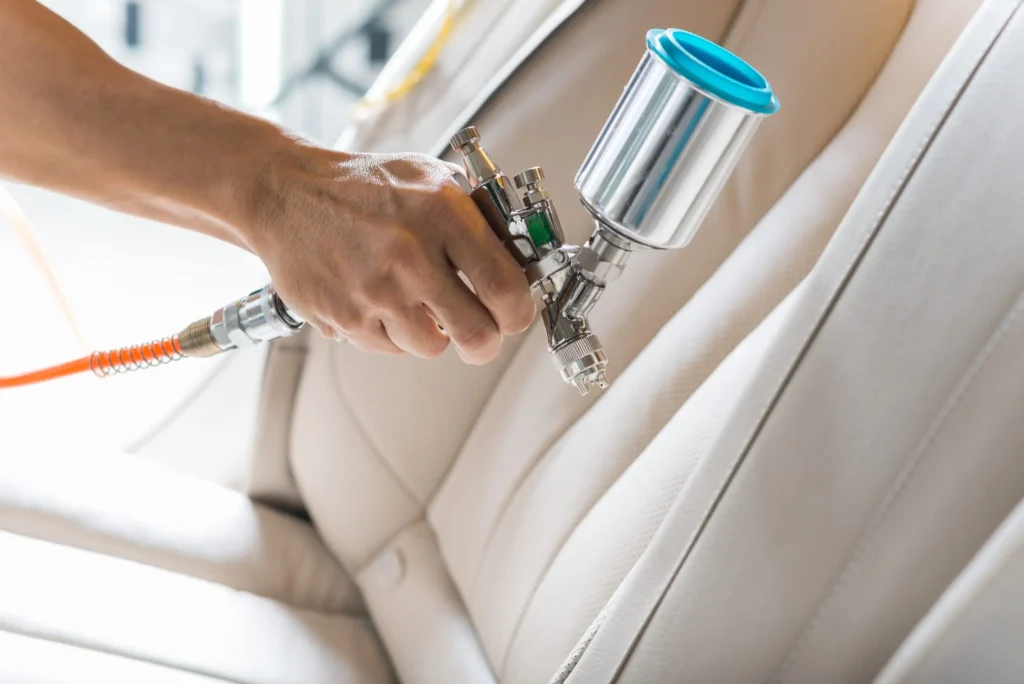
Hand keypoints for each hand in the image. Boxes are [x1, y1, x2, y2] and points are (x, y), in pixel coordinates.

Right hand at [245, 141, 534, 363]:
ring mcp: (375, 291)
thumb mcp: (431, 176)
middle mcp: (409, 255)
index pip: (506, 288)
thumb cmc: (363, 185)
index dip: (519, 311)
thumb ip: (480, 215)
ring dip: (433, 331)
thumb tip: (523, 255)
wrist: (286, 192)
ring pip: (433, 346)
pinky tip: (382, 299)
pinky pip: (390, 347)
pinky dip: (393, 332)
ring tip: (417, 300)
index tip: (514, 312)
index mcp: (441, 213)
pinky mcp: (345, 317)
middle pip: (477, 335)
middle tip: (481, 331)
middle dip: (485, 340)